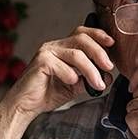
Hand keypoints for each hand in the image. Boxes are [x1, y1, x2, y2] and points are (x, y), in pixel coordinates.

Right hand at [0, 26, 114, 119]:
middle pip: (82, 39)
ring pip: (76, 54)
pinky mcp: (40, 62)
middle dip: (99, 53)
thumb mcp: (74, 86)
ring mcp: (46, 53)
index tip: (112, 44)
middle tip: (109, 67)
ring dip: (90, 70)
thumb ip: (89, 78)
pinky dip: (70, 75)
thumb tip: (108, 75)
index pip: (82, 33)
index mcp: (62, 48)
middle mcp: (54, 46)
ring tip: (97, 84)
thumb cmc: (46, 94)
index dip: (98, 35)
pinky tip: (72, 83)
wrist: (25, 105)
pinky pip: (62, 66)